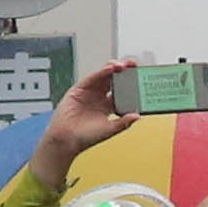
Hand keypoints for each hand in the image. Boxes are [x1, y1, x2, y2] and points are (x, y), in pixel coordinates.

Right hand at [28, 59, 141, 189]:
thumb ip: (123, 122)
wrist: (66, 141)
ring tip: (123, 65)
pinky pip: (91, 79)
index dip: (131, 83)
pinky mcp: (78, 90)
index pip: (122, 91)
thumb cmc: (85, 137)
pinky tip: (109, 69)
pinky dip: (100, 73)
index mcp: (107, 106)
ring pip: (103, 76)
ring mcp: (88, 92)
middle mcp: (98, 97)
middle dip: (123, 71)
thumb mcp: (109, 130)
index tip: (141, 78)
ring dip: (113, 68)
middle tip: (134, 65)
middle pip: (113, 79)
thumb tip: (138, 116)